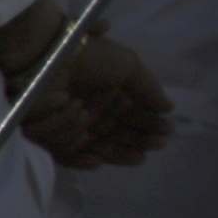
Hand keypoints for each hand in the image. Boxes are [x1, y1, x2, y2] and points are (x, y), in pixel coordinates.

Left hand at [0, 15, 170, 169]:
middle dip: (139, 142)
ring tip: (138, 152)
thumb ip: (148, 87)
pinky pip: (65, 153)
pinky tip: (98, 161)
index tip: (167, 131)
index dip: (149, 126)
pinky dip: (79, 158)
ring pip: (95, 148)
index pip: (132, 118)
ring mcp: (70, 126)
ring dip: (115, 149)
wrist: (49, 57)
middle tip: (157, 144)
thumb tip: (169, 108)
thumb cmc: (90, 58)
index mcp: (109, 97)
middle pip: (117, 137)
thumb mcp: (127, 66)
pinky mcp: (48, 136)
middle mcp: (92, 113)